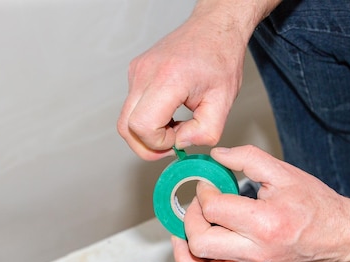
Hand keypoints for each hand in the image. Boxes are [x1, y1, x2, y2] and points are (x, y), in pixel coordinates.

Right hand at [117, 11, 247, 159]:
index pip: (142, 126)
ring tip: (174, 126)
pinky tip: (169, 113)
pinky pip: (132, 107)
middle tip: (171, 143)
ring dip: (148, 132)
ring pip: (126, 119)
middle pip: (125, 127)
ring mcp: (137, 72)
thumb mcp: (224, 102)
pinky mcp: (135, 73)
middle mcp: (146, 73)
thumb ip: (205, 131)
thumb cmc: (221, 58)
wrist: (214, 28)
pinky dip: (147, 118)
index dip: (158, 142)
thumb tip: (182, 144)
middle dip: (147, 145)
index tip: (178, 139)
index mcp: (168, 79)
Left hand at [172, 145, 349, 261]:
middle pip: (201, 244)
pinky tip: (203, 248)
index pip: (213, 210)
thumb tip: (216, 156)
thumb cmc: (315, 206)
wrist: (339, 236)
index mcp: (266, 223)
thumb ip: (246, 158)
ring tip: (184, 237)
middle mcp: (259, 253)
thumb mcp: (283, 172)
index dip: (203, 193)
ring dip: (185, 254)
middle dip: (190, 220)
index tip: (208, 186)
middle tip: (198, 207)